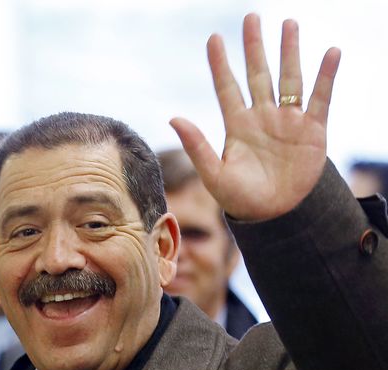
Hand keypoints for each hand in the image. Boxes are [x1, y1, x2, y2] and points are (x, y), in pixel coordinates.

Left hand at [170, 13, 340, 220]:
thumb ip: (197, 146)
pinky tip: (330, 52)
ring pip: (289, 79)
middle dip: (254, 47)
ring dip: (289, 52)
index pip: (227, 87)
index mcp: (236, 126)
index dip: (220, 64)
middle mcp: (262, 117)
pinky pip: (321, 98)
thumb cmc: (241, 198)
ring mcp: (288, 121)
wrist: (275, 216)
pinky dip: (326, 76)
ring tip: (289, 24)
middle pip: (258, 74)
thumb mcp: (214, 174)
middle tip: (251, 17)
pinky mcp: (313, 130)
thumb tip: (174, 118)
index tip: (213, 39)